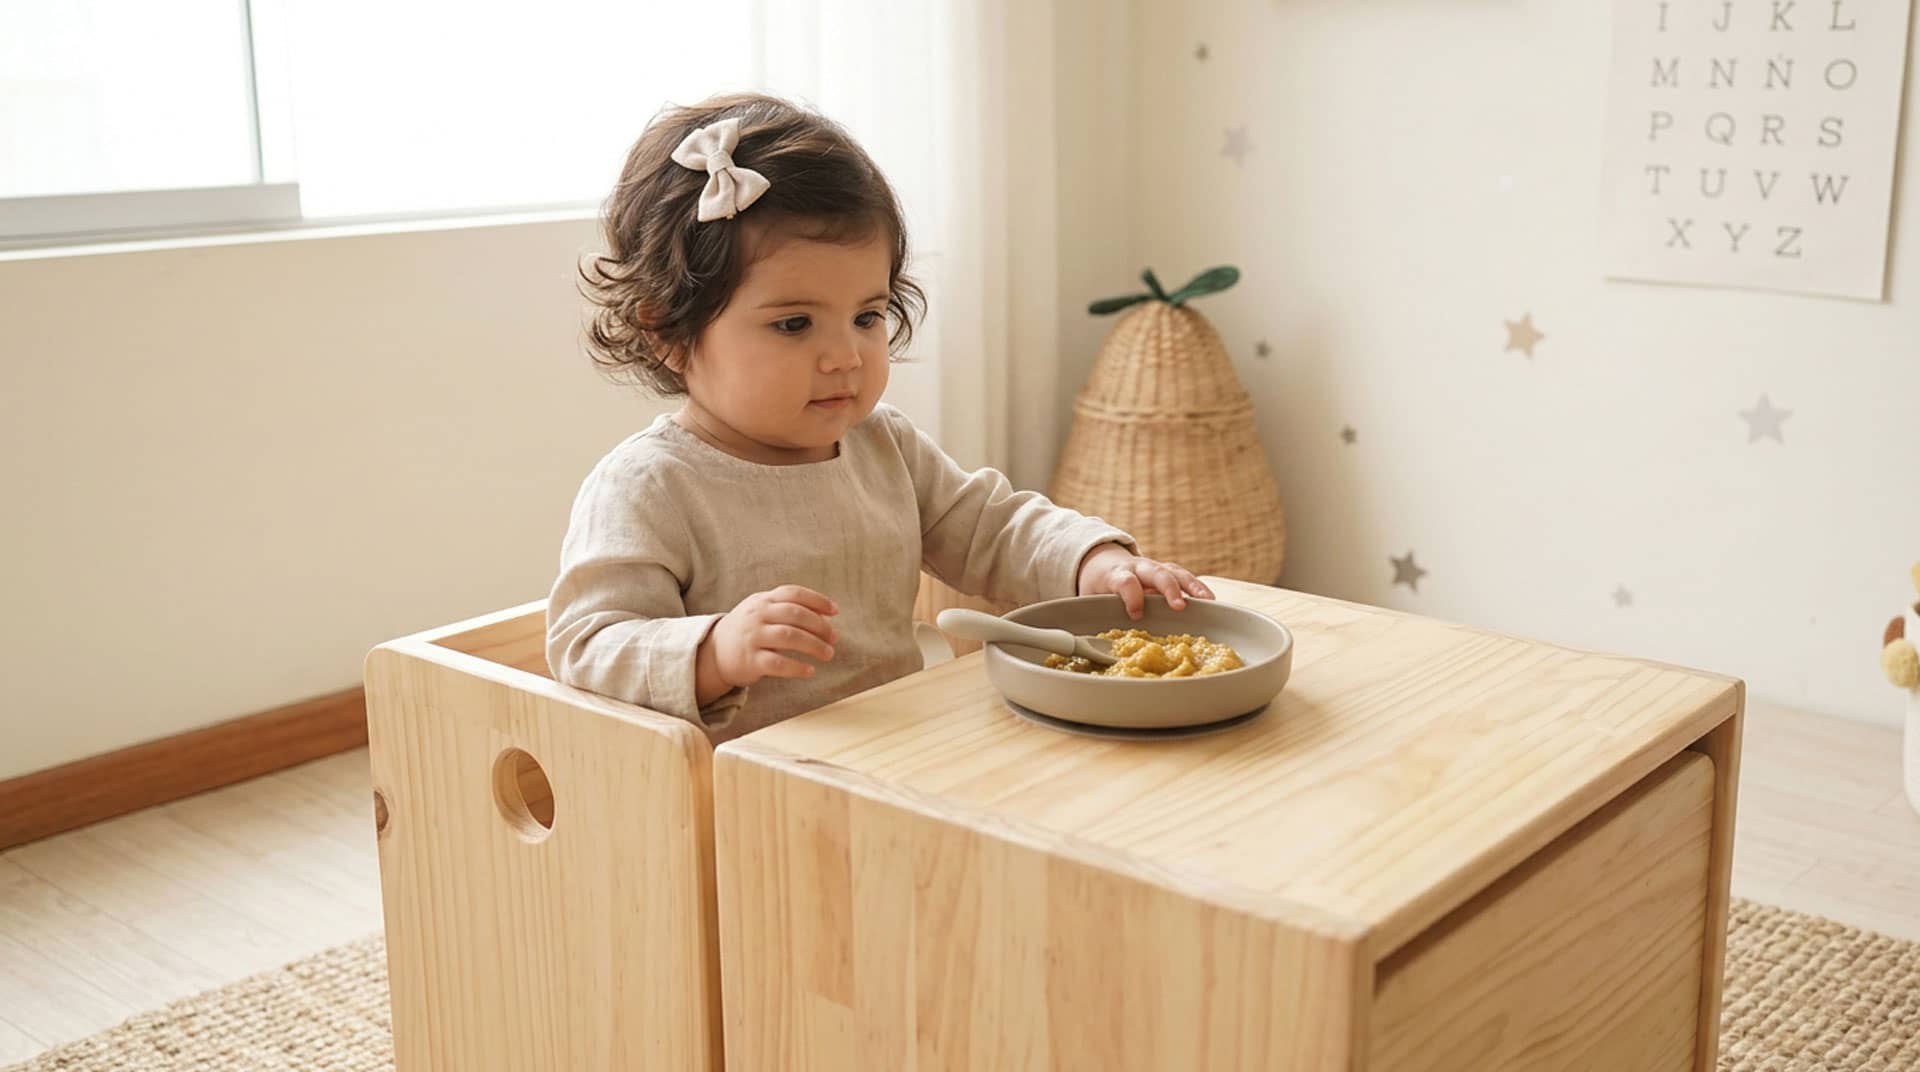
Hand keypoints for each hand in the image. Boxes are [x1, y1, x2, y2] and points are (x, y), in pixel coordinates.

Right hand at [702, 585, 839, 693]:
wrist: (713, 652)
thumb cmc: (748, 630)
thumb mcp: (762, 610)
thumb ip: (788, 608)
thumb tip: (826, 615)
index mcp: (763, 600)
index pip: (793, 593)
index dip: (817, 600)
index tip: (835, 611)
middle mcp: (757, 616)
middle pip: (795, 614)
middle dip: (820, 626)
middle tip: (835, 638)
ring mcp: (753, 637)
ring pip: (789, 637)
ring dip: (814, 645)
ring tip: (828, 654)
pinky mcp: (750, 660)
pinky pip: (778, 663)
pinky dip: (797, 667)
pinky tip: (809, 670)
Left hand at [1076, 544, 1213, 619]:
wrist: (1102, 560)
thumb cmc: (1097, 586)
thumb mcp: (1088, 598)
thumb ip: (1095, 615)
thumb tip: (1093, 643)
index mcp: (1115, 575)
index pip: (1125, 581)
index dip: (1132, 596)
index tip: (1136, 614)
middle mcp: (1137, 567)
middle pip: (1156, 573)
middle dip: (1168, 589)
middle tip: (1179, 606)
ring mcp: (1154, 568)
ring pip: (1175, 572)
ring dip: (1191, 586)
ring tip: (1207, 601)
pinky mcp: (1166, 571)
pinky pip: (1184, 576)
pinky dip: (1197, 587)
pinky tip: (1210, 600)